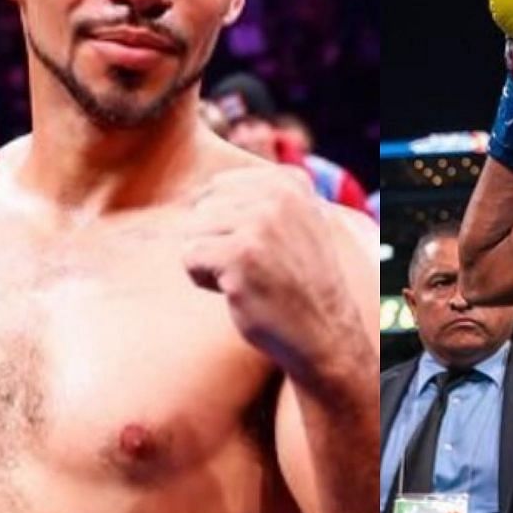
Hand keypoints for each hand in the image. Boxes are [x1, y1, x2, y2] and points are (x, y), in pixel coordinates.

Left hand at [183, 165, 362, 386]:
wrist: (323, 331)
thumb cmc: (295, 280)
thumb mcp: (291, 222)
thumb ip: (256, 197)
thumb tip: (192, 192)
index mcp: (289, 181)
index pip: (218, 187)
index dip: (226, 223)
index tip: (261, 247)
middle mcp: (277, 195)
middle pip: (202, 208)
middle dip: (214, 241)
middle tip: (253, 267)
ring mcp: (260, 225)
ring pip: (192, 231)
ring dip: (209, 261)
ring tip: (246, 278)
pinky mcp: (241, 256)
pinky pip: (189, 256)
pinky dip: (202, 279)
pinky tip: (235, 290)